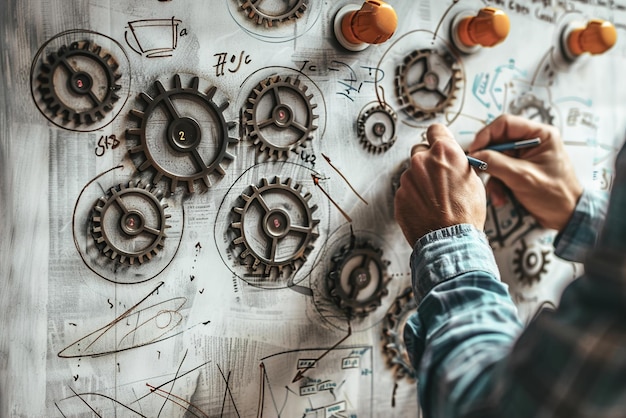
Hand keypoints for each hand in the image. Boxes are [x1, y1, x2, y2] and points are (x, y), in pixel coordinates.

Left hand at [394, 124, 486, 245]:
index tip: (437, 143)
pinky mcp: (399, 195)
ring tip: (434, 200)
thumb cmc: (466, 214)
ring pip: (412, 173)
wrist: (450, 241)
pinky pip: (405, 191)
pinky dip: (413, 197)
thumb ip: (458, 164)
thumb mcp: (474, 181)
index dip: (438, 138)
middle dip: (428, 161)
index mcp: (444, 152)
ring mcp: (407, 179)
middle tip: (438, 178)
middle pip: (420, 151)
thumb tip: (454, 160)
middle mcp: (422, 161)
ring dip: (420, 182)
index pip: (435, 130)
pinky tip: (425, 208)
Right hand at [469, 114, 582, 231]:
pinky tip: (501, 198)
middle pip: (498, 142)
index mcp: (540, 134)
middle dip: (487, 160)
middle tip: (477, 171)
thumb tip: (474, 155)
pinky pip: (499, 171)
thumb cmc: (555, 195)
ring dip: (492, 177)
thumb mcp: (522, 177)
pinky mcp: (519, 170)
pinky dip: (497, 185)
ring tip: (496, 194)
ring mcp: (524, 156)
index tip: (474, 150)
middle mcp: (531, 142)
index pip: (506, 124)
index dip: (486, 135)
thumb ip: (496, 163)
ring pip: (495, 158)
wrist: (566, 217)